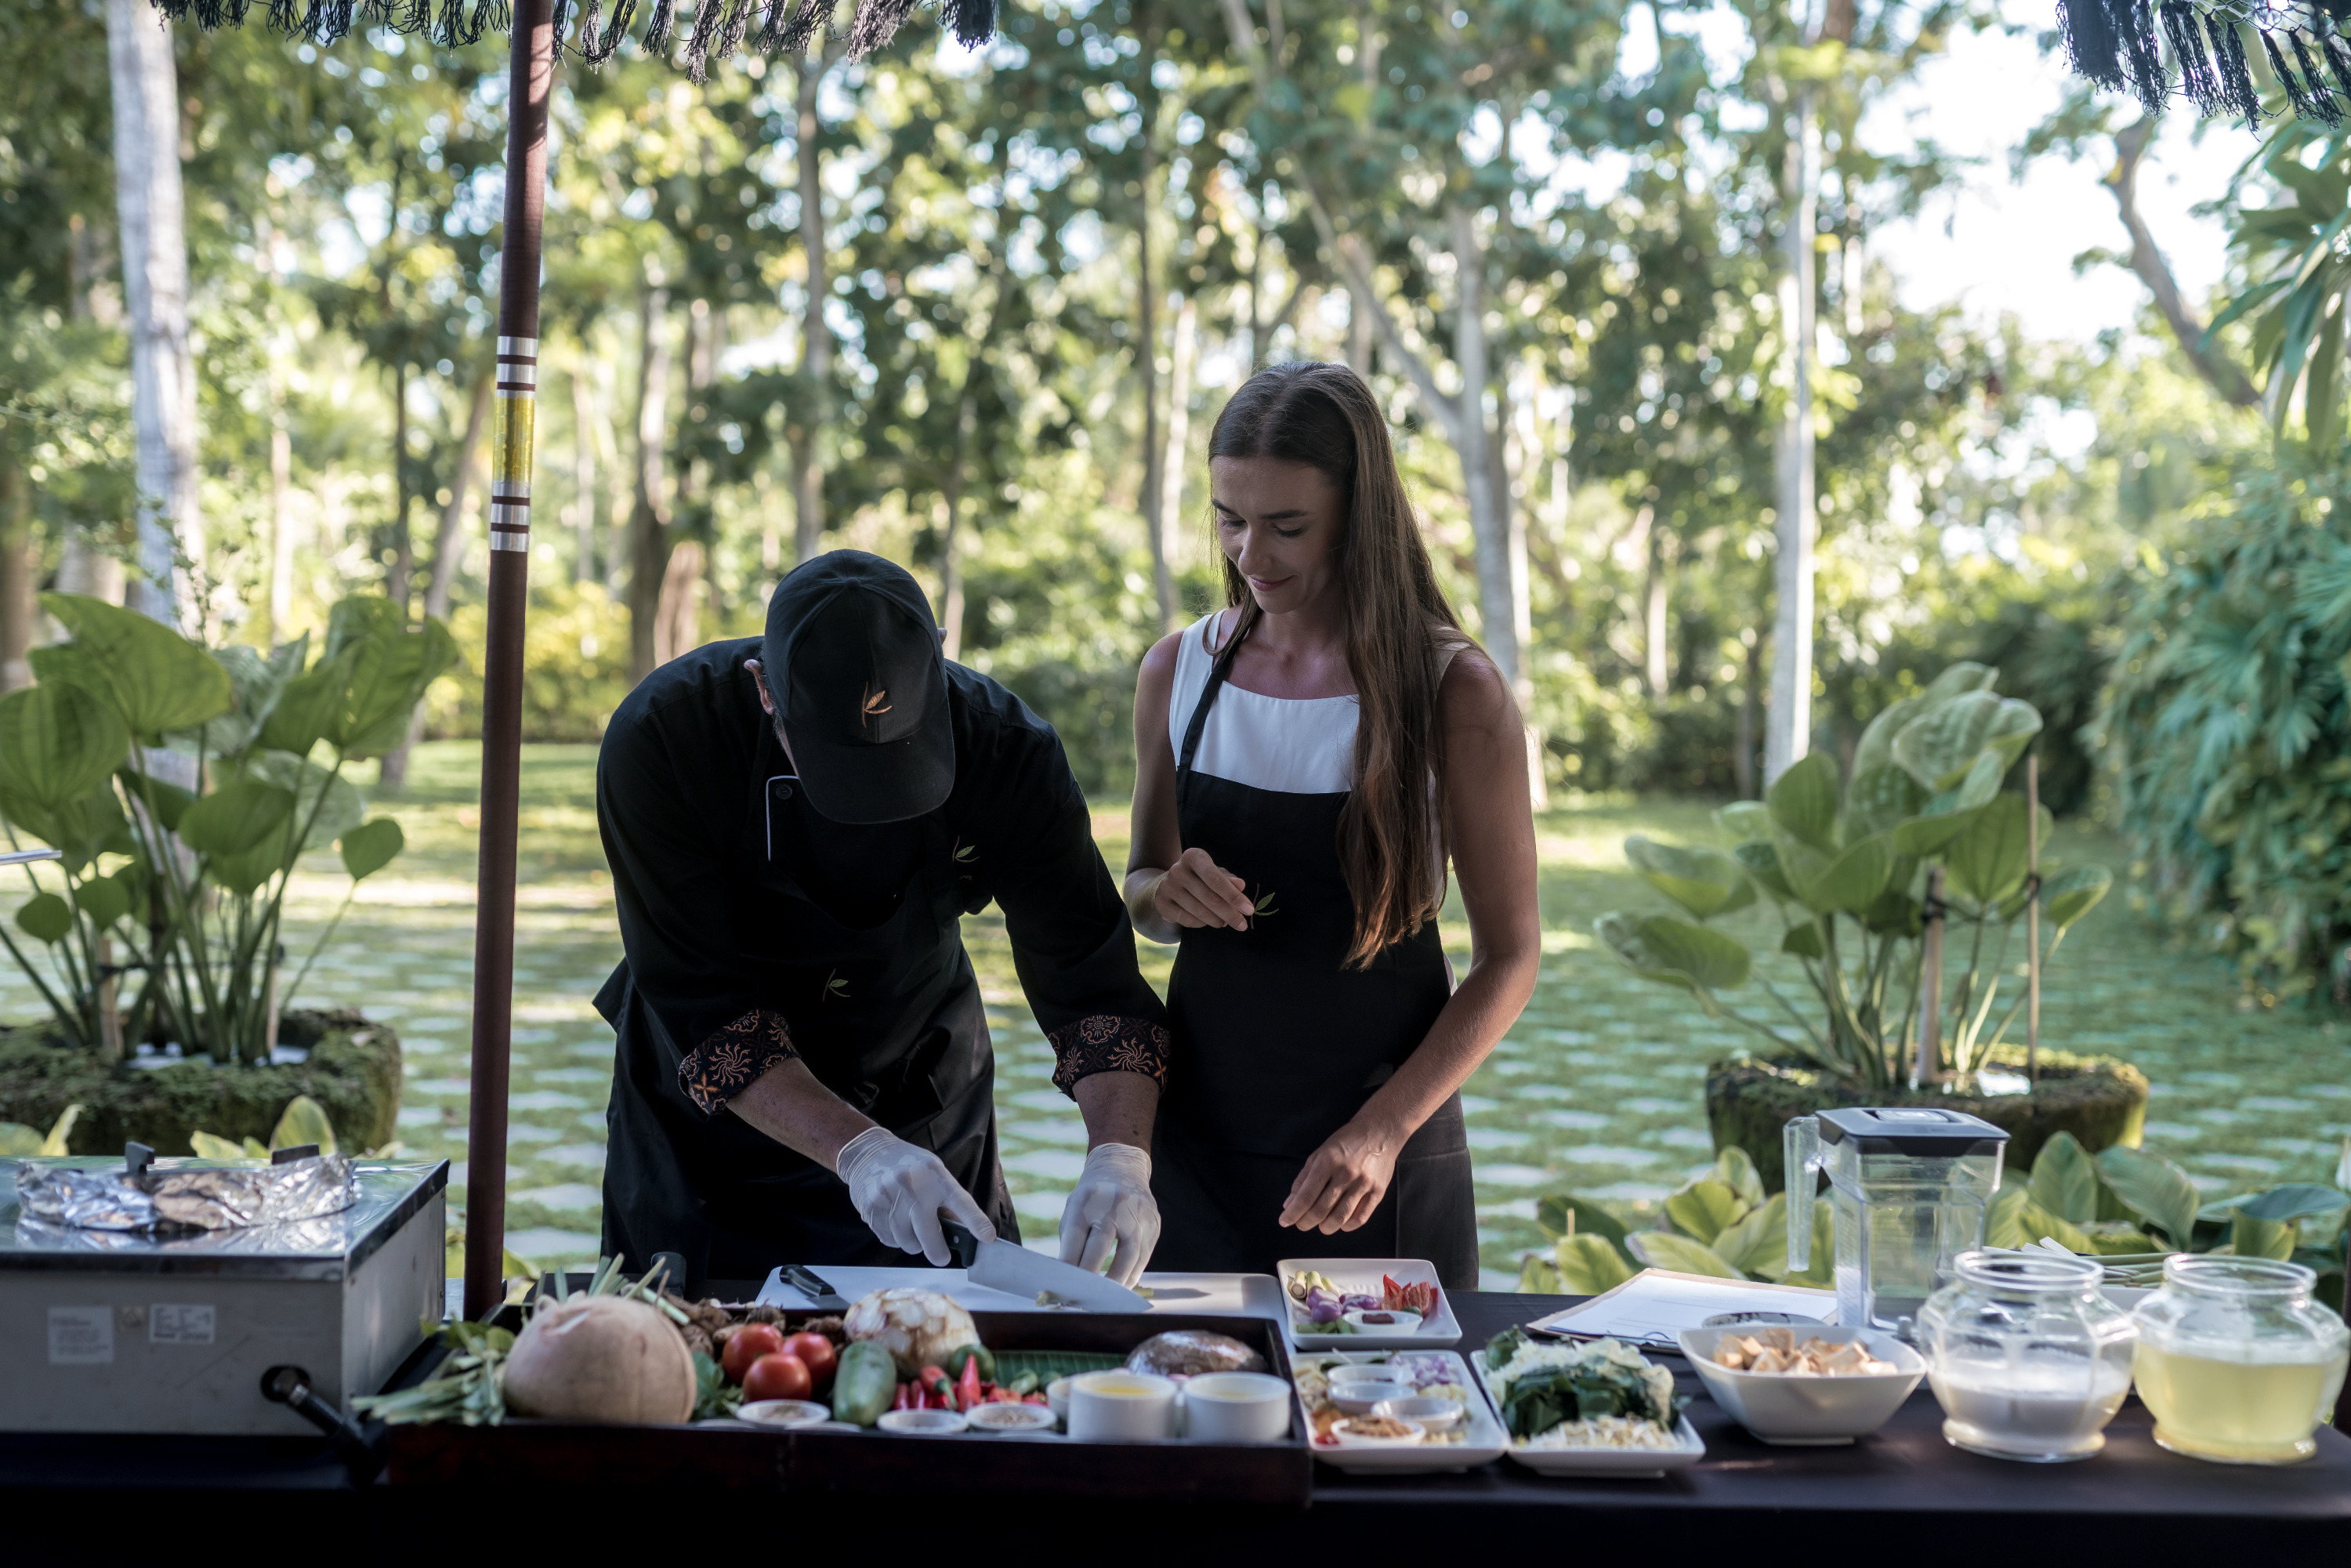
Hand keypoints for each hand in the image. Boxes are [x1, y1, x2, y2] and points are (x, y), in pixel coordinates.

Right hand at [835, 1126, 995, 1265]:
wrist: (869, 1153)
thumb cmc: (910, 1166)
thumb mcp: (935, 1173)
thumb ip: (947, 1200)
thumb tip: (962, 1232)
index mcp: (935, 1176)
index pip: (960, 1202)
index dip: (975, 1222)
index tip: (988, 1237)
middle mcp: (913, 1189)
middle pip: (930, 1237)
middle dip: (939, 1253)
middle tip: (942, 1257)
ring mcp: (890, 1200)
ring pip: (908, 1244)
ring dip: (913, 1242)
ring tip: (911, 1225)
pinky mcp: (872, 1211)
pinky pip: (890, 1241)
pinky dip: (896, 1238)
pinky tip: (895, 1221)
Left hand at [1059, 1143, 1160, 1287]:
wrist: (1122, 1168)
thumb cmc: (1091, 1198)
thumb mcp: (1074, 1209)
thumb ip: (1071, 1241)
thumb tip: (1067, 1279)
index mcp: (1085, 1200)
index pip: (1075, 1236)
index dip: (1068, 1264)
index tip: (1063, 1287)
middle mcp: (1113, 1204)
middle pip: (1101, 1245)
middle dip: (1090, 1276)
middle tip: (1082, 1299)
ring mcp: (1137, 1213)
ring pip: (1129, 1255)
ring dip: (1116, 1282)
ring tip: (1105, 1300)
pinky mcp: (1154, 1223)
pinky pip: (1144, 1256)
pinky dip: (1132, 1275)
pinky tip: (1122, 1287)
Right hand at [1152, 847, 1253, 930]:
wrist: (1170, 885)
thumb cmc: (1200, 877)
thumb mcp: (1216, 873)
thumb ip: (1229, 879)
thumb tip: (1240, 885)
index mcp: (1193, 856)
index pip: (1216, 879)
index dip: (1233, 896)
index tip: (1249, 910)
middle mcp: (1177, 869)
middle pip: (1209, 897)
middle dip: (1229, 913)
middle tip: (1242, 925)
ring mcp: (1167, 886)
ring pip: (1199, 911)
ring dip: (1217, 920)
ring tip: (1225, 922)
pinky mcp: (1161, 903)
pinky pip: (1186, 920)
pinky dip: (1201, 924)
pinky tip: (1208, 922)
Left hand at [1279, 1117, 1401, 1234]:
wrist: (1379, 1132)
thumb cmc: (1346, 1142)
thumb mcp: (1319, 1154)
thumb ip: (1303, 1179)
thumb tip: (1290, 1204)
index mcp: (1327, 1162)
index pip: (1306, 1196)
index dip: (1293, 1213)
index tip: (1285, 1221)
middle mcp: (1345, 1174)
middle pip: (1321, 1210)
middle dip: (1306, 1222)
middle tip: (1301, 1224)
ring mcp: (1363, 1184)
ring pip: (1340, 1217)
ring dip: (1326, 1227)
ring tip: (1321, 1226)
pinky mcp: (1378, 1192)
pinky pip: (1360, 1218)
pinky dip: (1347, 1226)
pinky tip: (1341, 1223)